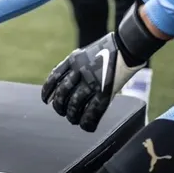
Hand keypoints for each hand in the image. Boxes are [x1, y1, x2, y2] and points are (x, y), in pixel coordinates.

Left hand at [41, 3, 166, 131]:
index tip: (46, 100)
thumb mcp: (85, 53)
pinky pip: (92, 110)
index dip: (48, 91)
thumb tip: (62, 80)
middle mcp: (80, 70)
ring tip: (72, 119)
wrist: (127, 46)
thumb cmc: (108, 50)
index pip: (54, 78)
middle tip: (61, 111)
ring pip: (75, 104)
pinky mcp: (105, 91)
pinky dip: (87, 121)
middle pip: (63, 93)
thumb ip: (74, 66)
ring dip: (71, 115)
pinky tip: (86, 126)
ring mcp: (92, 81)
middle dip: (59, 105)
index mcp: (73, 60)